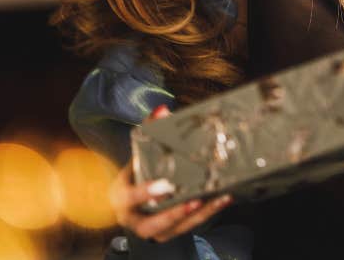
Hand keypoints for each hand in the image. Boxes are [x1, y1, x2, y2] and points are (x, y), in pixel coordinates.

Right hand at [111, 106, 231, 241]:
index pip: (129, 197)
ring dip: (196, 215)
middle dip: (173, 214)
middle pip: (150, 224)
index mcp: (122, 197)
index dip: (144, 193)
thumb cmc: (136, 176)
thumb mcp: (137, 156)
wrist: (132, 203)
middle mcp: (134, 218)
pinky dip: (207, 214)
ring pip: (173, 229)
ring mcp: (152, 230)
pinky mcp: (169, 233)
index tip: (164, 184)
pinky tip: (222, 199)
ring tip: (215, 199)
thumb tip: (162, 110)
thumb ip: (148, 133)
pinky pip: (188, 227)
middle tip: (194, 200)